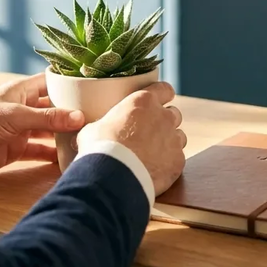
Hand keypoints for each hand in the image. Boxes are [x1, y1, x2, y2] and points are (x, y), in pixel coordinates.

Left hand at [0, 74, 85, 175]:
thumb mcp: (16, 116)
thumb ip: (47, 118)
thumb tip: (80, 117)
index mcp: (23, 90)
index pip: (52, 82)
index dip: (71, 83)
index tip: (95, 86)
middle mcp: (25, 108)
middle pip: (55, 108)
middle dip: (73, 112)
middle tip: (100, 115)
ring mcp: (22, 129)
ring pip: (49, 130)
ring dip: (65, 135)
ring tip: (89, 138)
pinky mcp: (17, 149)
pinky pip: (40, 151)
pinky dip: (52, 155)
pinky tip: (69, 159)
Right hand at [76, 82, 185, 196]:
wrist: (114, 176)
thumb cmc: (100, 148)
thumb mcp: (92, 129)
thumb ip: (100, 124)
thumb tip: (87, 126)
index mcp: (144, 102)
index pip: (164, 89)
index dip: (163, 94)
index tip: (161, 99)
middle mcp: (164, 116)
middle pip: (174, 114)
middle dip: (165, 121)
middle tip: (150, 132)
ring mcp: (174, 139)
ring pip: (179, 136)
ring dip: (169, 141)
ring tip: (153, 153)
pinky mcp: (178, 160)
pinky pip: (178, 158)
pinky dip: (169, 162)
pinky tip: (156, 169)